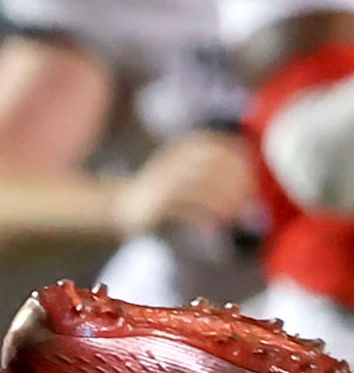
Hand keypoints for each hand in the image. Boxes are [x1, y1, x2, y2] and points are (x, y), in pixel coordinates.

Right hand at [114, 132, 253, 239]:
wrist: (121, 203)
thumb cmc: (165, 192)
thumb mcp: (193, 175)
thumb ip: (219, 178)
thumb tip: (250, 194)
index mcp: (192, 144)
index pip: (230, 149)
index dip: (245, 169)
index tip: (251, 189)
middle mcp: (180, 155)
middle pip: (220, 168)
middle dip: (237, 188)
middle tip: (244, 207)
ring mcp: (166, 176)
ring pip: (206, 187)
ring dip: (223, 205)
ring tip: (230, 219)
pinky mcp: (158, 199)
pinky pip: (189, 207)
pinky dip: (204, 219)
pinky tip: (212, 229)